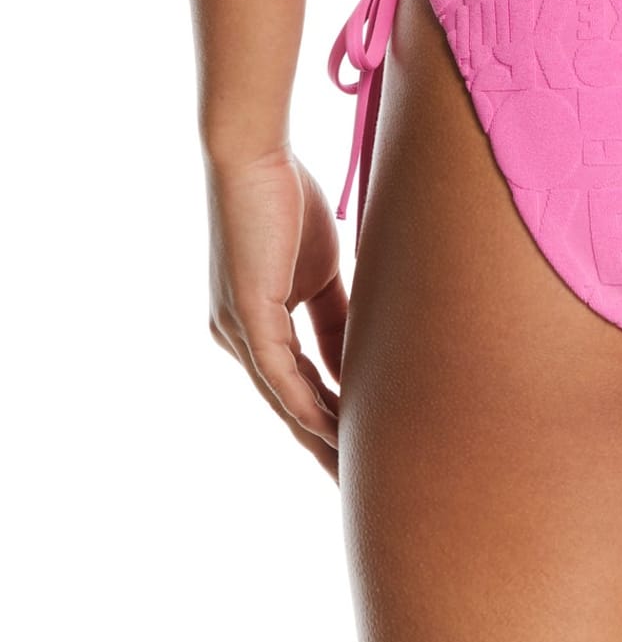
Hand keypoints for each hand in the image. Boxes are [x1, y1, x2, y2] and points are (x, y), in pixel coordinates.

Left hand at [205, 146, 347, 481]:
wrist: (252, 155)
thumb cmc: (285, 196)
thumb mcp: (323, 269)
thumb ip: (339, 316)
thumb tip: (362, 355)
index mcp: (258, 322)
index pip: (301, 386)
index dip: (332, 420)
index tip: (362, 453)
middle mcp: (239, 335)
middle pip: (289, 406)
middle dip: (323, 448)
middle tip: (355, 487)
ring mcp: (238, 328)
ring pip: (283, 400)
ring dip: (319, 439)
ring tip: (350, 473)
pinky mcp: (246, 314)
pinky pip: (279, 373)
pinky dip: (305, 404)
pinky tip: (331, 431)